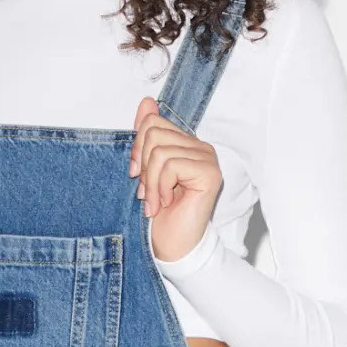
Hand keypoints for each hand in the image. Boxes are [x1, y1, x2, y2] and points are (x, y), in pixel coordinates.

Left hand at [130, 94, 222, 262]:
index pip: (153, 122)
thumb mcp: (145, 170)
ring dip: (150, 183)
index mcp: (185, 143)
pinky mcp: (209, 172)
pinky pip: (170, 165)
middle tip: (147, 193)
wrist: (171, 245)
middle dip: (143, 167)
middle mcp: (200, 147)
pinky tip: (165, 204)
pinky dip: (160, 188)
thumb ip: (146, 135)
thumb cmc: (159, 213)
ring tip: (155, 202)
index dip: (137, 149)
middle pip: (153, 133)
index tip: (137, 176)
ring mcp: (207, 158)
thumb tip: (146, 102)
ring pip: (160, 151)